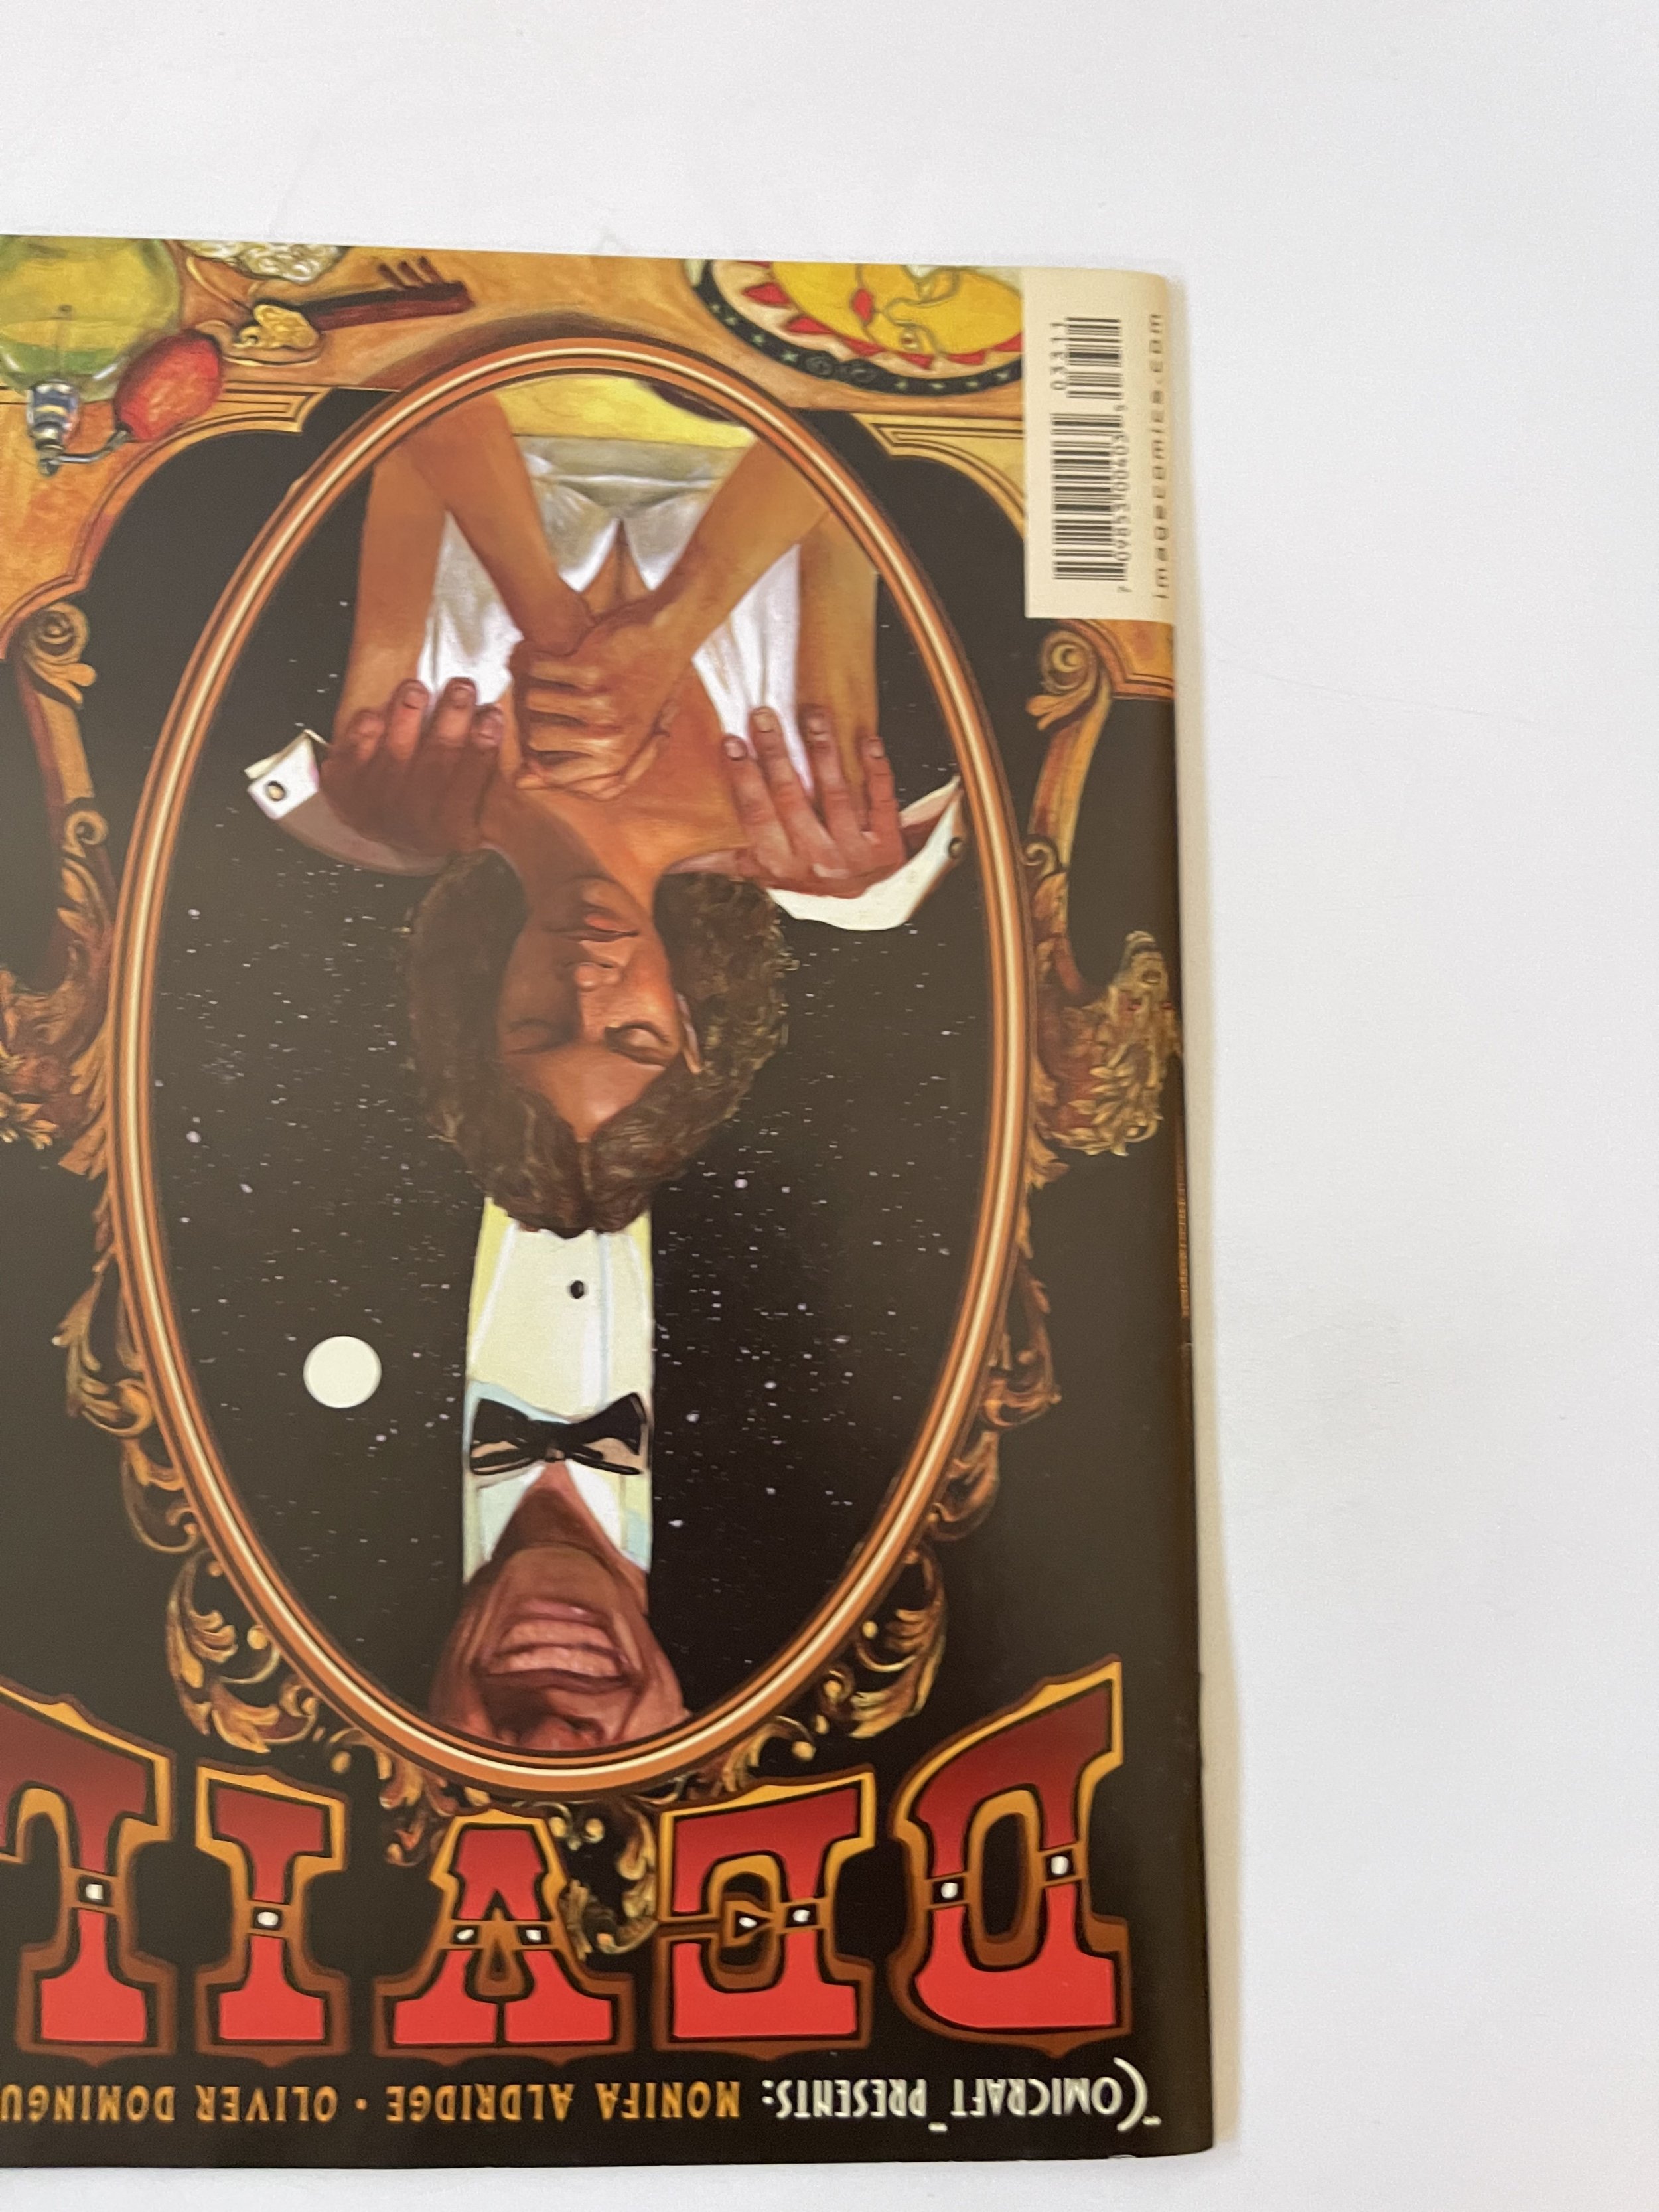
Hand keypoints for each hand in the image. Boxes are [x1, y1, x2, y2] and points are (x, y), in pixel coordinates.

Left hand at [320, 677, 501, 856]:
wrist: (388, 835)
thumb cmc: (439, 813)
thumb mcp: (472, 813)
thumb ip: (488, 780)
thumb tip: (499, 728)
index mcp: (452, 829)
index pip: (470, 785)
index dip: (482, 747)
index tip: (492, 714)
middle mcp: (413, 821)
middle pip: (434, 763)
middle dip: (450, 719)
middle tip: (461, 688)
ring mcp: (376, 805)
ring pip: (394, 753)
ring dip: (406, 716)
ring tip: (416, 689)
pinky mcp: (345, 788)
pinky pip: (355, 752)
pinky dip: (366, 728)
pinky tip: (379, 712)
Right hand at [510, 596, 686, 798]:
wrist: (667, 639)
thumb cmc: (636, 693)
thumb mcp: (614, 739)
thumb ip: (570, 765)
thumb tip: (518, 781)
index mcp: (614, 763)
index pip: (551, 775)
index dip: (536, 757)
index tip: (538, 737)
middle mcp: (609, 741)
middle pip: (535, 740)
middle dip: (532, 717)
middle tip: (545, 698)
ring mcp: (600, 707)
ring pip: (532, 702)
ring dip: (534, 684)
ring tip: (548, 677)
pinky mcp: (591, 673)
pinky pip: (539, 671)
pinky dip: (540, 659)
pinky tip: (553, 656)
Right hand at [718, 706, 908, 898]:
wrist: (870, 894)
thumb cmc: (809, 872)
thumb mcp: (765, 872)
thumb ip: (724, 861)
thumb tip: (674, 861)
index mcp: (780, 866)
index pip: (757, 818)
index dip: (744, 780)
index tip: (732, 742)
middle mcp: (816, 863)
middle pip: (792, 801)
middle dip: (776, 755)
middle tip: (764, 716)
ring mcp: (854, 855)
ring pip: (835, 797)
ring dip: (823, 752)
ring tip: (813, 715)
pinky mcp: (888, 845)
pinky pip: (882, 802)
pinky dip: (876, 770)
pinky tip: (868, 739)